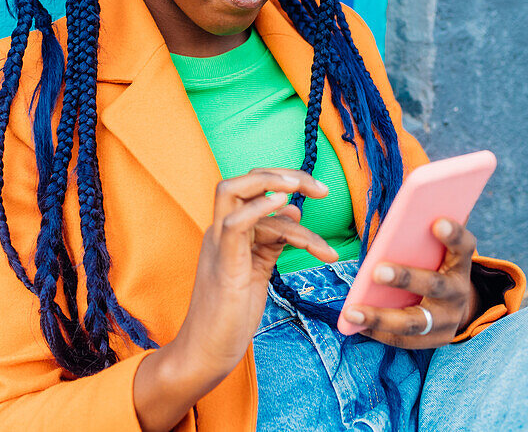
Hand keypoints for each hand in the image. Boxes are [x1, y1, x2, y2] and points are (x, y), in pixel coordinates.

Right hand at [169, 168, 338, 383]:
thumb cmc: (231, 315)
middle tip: (321, 190)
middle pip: (245, 180)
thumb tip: (293, 211)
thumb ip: (274, 240)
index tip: (318, 192)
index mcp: (230, 231)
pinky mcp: (223, 263)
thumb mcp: (258, 269)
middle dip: (286, 176)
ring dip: (280, 187)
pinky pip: (236, 222)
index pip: (254, 188)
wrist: (206, 352)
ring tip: (319, 204)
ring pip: (236, 191)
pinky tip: (285, 205)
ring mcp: (218, 244)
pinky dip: (259, 207)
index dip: (286, 182)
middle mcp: (220, 231)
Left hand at [342, 217, 479, 348]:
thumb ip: (422, 238)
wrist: (455, 306)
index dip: (453, 235)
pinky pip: (403, 340)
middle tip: (377, 271)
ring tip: (351, 312)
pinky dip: (377, 332)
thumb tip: (397, 220)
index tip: (437, 223)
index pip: (463, 246)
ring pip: (414, 322)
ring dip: (380, 317)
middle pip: (434, 285)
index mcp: (459, 263)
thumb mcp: (437, 252)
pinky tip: (355, 325)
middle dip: (405, 278)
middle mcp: (457, 292)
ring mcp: (448, 320)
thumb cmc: (435, 267)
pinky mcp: (436, 340)